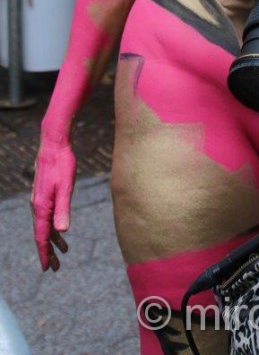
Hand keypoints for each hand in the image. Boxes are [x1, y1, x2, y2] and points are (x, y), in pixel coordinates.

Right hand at [31, 135, 75, 271]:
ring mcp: (39, 199)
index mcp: (41, 206)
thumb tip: (62, 231)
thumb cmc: (62, 164)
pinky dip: (53, 226)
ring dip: (53, 239)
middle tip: (55, 268)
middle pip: (42, 234)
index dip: (45, 253)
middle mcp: (37, 205)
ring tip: (64, 251)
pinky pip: (47, 216)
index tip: (47, 269)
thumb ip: (63, 209)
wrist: (54, 144)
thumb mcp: (66, 187)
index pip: (42, 236)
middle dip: (48, 251)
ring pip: (45, 225)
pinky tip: (61, 229)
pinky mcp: (44, 193)